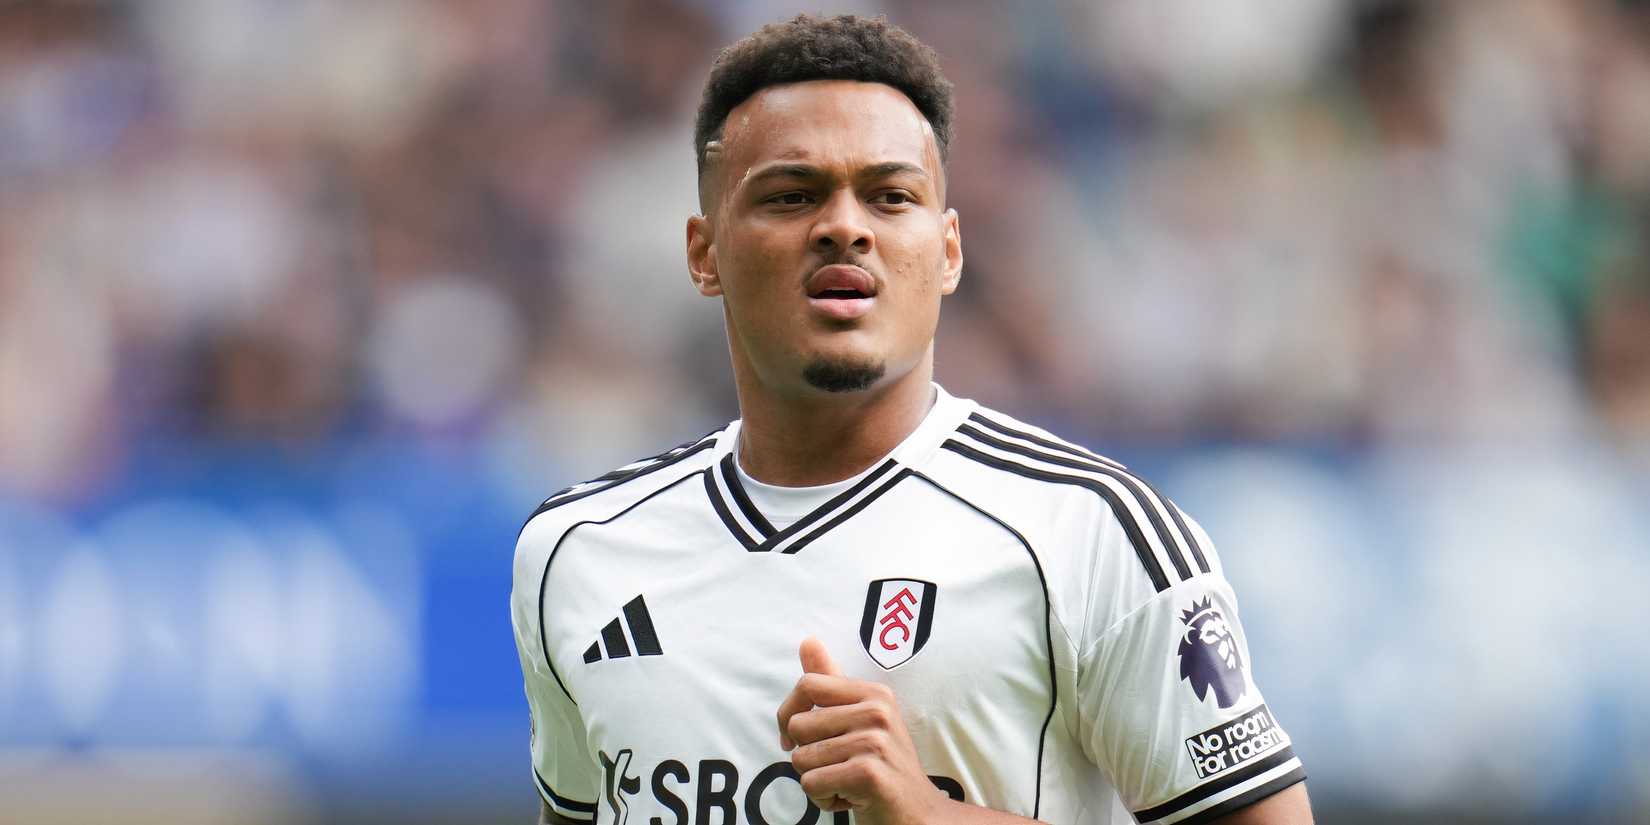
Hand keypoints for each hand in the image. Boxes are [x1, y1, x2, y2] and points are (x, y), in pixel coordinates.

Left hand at [775, 637, 945, 824]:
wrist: (919, 814)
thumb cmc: (883, 767)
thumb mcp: (861, 719)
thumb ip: (831, 683)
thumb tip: (807, 641)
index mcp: (874, 693)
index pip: (807, 685)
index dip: (789, 713)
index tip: (796, 737)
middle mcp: (876, 712)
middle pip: (799, 725)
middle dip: (806, 754)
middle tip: (836, 766)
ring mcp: (874, 742)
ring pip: (801, 759)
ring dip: (816, 780)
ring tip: (845, 783)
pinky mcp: (868, 774)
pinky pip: (812, 784)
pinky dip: (823, 799)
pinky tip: (848, 798)